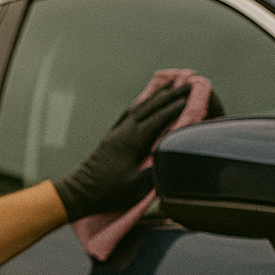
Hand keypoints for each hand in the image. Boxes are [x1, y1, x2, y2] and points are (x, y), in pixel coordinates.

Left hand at [51, 84, 191, 220]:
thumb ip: (156, 170)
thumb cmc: (109, 191)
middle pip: (151, 106)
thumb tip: (174, 156)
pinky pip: (130, 113)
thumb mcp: (137, 186)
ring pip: (140, 106)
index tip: (193, 95)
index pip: (160, 117)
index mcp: (134, 140)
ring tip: (170, 85)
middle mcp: (125, 130)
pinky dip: (142, 104)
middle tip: (188, 83)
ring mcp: (117, 131)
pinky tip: (145, 102)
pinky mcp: (112, 136)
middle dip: (171, 94)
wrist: (81, 191)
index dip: (177, 106)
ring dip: (157, 95)